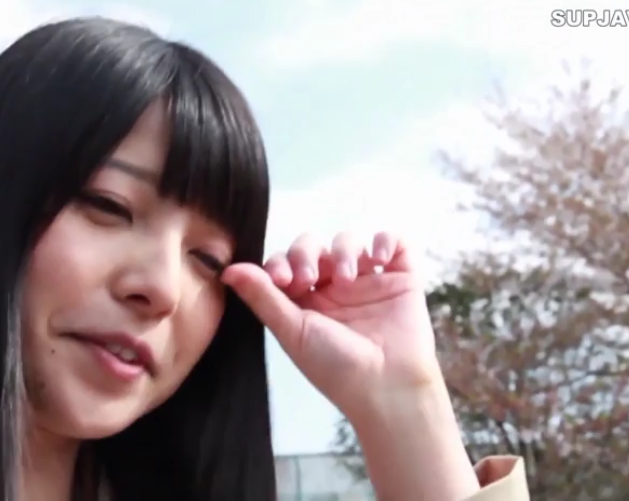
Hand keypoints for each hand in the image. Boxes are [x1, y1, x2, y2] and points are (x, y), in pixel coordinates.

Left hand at [221, 232, 442, 421]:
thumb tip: (227, 270)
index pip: (288, 264)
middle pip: (316, 246)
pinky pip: (395, 243)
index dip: (281, 262)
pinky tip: (378, 257)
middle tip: (310, 277)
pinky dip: (386, 239)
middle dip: (307, 252)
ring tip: (347, 278)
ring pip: (350, 241)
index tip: (282, 280)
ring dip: (344, 250)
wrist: (387, 389)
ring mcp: (369, 282)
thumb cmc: (337, 369)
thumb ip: (262, 297)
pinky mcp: (402, 280)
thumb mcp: (292, 331)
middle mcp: (336, 289)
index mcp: (307, 302)